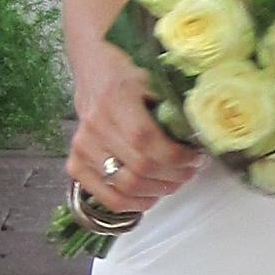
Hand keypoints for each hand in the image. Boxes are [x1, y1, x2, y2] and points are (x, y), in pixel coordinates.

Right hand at [65, 50, 195, 215]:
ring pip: (126, 187)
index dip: (177, 157)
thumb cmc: (128, 75)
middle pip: (139, 169)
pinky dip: (135, 203)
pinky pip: (108, 198)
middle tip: (191, 171)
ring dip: (159, 191)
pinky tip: (151, 193)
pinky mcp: (75, 163)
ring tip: (175, 181)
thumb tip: (199, 142)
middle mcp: (94, 126)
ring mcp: (81, 147)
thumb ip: (172, 111)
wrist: (93, 71)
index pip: (146, 142)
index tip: (197, 157)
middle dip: (175, 176)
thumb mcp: (154, 81)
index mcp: (115, 99)